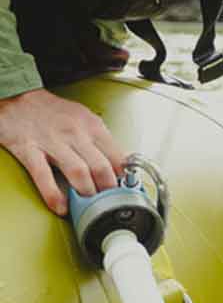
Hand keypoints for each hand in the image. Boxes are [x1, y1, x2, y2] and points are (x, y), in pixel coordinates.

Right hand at [0, 88, 124, 214]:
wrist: (18, 97)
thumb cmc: (53, 111)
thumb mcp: (85, 119)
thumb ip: (102, 141)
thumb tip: (120, 164)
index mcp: (92, 126)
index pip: (118, 157)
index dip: (124, 179)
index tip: (124, 190)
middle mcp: (75, 133)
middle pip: (101, 167)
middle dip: (107, 190)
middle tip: (107, 201)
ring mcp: (52, 142)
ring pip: (78, 172)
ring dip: (86, 192)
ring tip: (87, 204)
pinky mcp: (29, 149)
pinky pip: (43, 175)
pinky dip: (54, 195)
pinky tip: (61, 206)